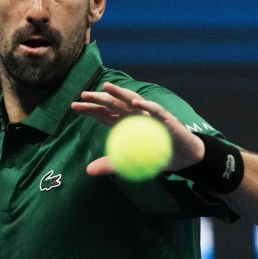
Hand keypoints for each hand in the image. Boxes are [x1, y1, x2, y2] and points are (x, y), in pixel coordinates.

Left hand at [71, 82, 204, 175]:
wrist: (184, 157)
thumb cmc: (156, 155)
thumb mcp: (130, 161)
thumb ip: (110, 164)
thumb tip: (88, 171)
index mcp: (125, 123)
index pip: (104, 113)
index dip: (89, 109)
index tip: (73, 106)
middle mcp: (135, 115)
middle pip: (114, 104)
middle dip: (99, 98)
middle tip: (83, 95)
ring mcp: (150, 115)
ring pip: (132, 100)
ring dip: (120, 93)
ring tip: (106, 88)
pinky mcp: (166, 119)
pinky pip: (156, 110)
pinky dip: (146, 106)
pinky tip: (135, 103)